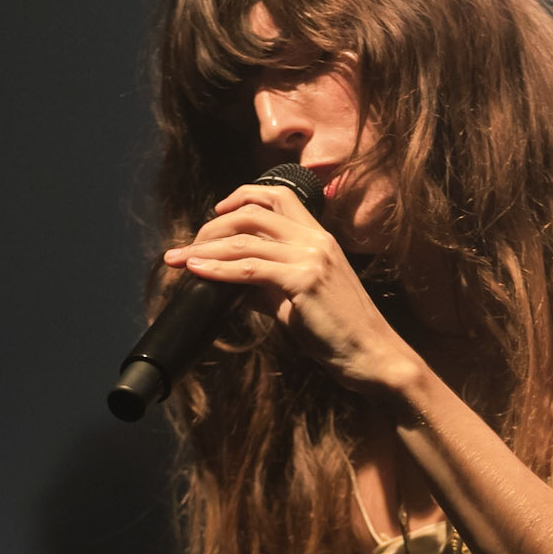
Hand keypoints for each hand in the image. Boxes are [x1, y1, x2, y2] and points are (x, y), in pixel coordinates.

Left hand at [163, 185, 415, 392]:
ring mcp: (312, 257)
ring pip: (246, 239)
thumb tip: (230, 283)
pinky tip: (197, 271)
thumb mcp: (297, 302)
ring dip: (205, 247)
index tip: (216, 213)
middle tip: (188, 246)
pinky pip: (250, 268)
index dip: (242, 197)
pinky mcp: (304, 281)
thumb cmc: (339, 334)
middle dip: (213, 226)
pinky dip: (219, 268)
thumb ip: (266, 286)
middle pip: (253, 212)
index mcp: (319, 238)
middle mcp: (316, 239)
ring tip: (179, 259)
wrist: (373, 357)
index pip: (277, 196)